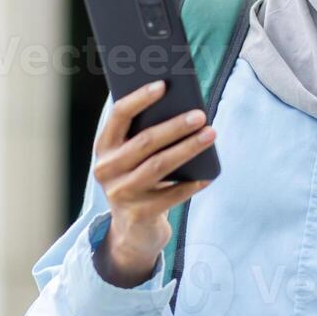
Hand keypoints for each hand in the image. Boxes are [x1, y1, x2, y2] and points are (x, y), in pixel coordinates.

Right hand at [92, 80, 216, 286]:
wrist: (133, 231)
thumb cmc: (140, 180)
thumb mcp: (135, 158)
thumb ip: (147, 134)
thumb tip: (183, 106)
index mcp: (104, 147)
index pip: (119, 115)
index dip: (140, 98)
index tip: (164, 84)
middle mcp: (107, 169)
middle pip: (145, 141)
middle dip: (175, 126)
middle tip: (201, 114)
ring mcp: (121, 193)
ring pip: (159, 165)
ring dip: (188, 148)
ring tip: (211, 134)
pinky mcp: (139, 214)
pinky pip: (171, 195)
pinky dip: (192, 184)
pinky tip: (209, 174)